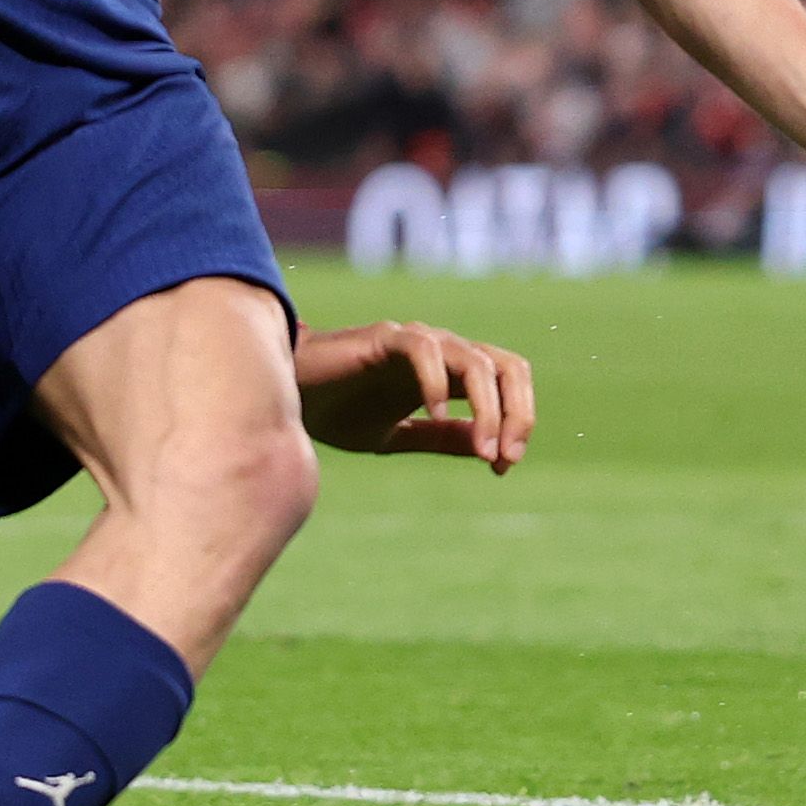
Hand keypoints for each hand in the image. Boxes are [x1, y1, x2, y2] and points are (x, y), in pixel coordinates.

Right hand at [295, 320, 535, 472]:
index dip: (519, 420)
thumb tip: (490, 451)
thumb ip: (441, 439)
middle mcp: (441, 351)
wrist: (286, 395)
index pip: (508, 382)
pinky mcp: (383, 338)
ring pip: (476, 362)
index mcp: (449, 374)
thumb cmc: (338, 409)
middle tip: (504, 457)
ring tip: (482, 449)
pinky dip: (438, 383)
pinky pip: (425, 350)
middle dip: (517, 413)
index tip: (503, 466)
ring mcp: (414, 341)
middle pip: (507, 367)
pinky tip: (434, 414)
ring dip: (489, 409)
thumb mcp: (397, 435)